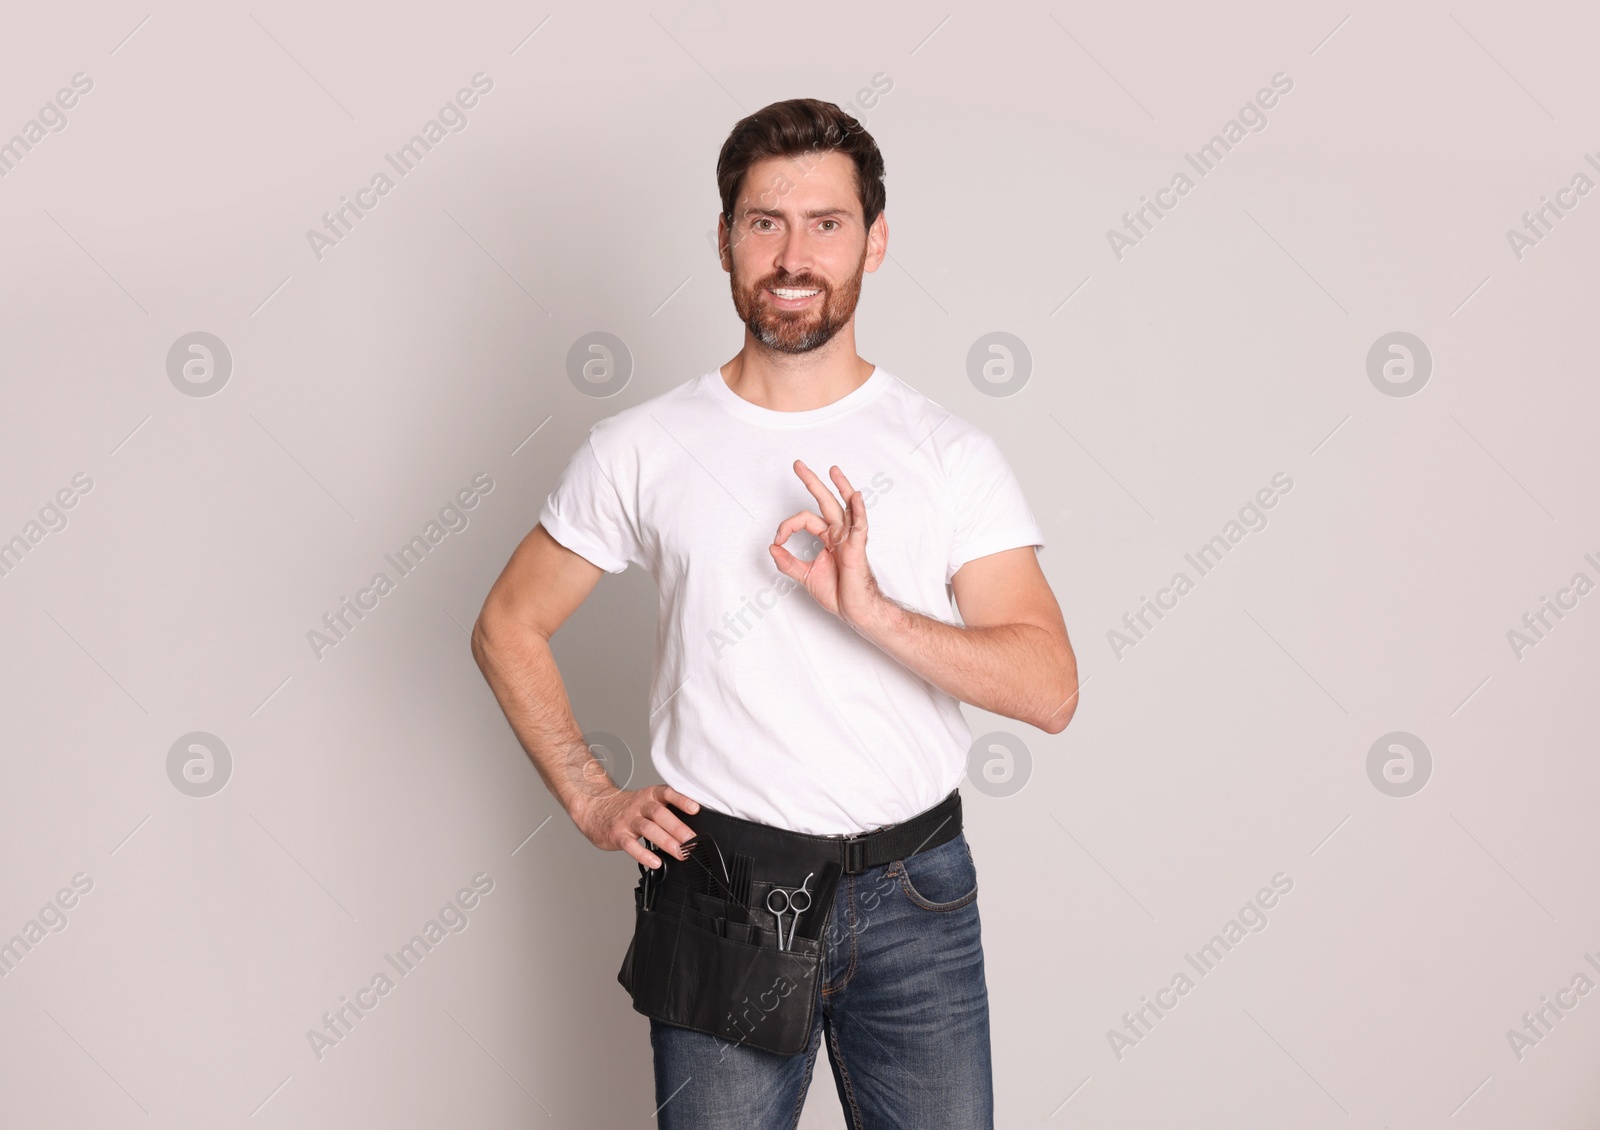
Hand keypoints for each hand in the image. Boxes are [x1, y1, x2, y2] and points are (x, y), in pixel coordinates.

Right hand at [570, 784, 700, 869]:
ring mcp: (628, 820)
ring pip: (648, 829)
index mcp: (649, 796)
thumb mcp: (646, 801)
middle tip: (692, 840)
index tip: (695, 808)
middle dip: (678, 827)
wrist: (596, 808)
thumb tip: (691, 827)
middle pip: (659, 814)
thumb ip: (666, 810)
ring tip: (680, 853)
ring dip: (666, 841)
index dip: (681, 800)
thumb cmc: (628, 808)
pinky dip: (644, 854)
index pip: (666, 793)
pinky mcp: (618, 835)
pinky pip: (631, 845)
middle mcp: (639, 806)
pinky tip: (656, 862)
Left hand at [770, 460, 882, 627]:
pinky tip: (856, 496)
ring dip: (840, 486)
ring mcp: (849, 538)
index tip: (778, 540)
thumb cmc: (838, 593)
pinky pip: (860, 526)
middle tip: (797, 464)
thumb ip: (788, 562)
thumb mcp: (805, 575)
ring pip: (845, 506)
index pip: (804, 520)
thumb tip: (772, 548)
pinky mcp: (857, 548)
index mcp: (827, 537)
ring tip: (832, 469)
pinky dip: (858, 510)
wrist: (854, 610)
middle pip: (825, 501)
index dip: (787, 526)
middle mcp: (838, 533)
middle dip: (811, 482)